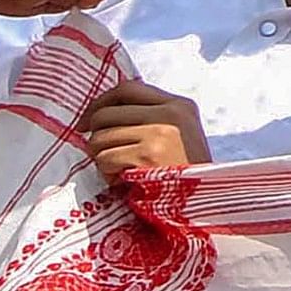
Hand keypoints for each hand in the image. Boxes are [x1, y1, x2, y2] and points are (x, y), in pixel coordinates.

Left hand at [80, 80, 207, 177]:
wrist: (203, 202)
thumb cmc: (186, 172)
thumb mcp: (179, 134)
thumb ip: (151, 117)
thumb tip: (101, 112)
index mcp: (180, 105)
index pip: (128, 89)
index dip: (101, 103)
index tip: (87, 121)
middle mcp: (170, 114)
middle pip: (107, 114)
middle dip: (96, 136)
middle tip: (101, 153)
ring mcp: (159, 133)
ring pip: (100, 138)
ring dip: (101, 158)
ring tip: (119, 171)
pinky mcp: (148, 155)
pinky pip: (105, 159)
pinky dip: (107, 174)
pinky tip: (123, 181)